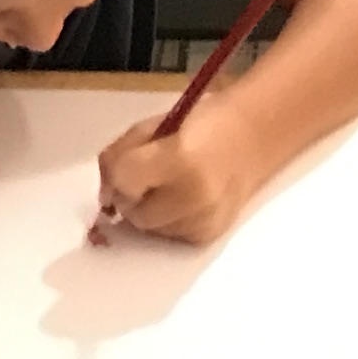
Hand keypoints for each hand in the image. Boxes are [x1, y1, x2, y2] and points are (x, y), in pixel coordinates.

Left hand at [95, 100, 259, 244]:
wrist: (252, 139)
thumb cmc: (198, 123)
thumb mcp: (153, 125)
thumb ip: (121, 155)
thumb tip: (105, 193)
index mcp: (180, 159)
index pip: (125, 181)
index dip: (115, 175)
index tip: (120, 166)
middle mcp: (195, 198)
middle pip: (135, 214)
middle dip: (129, 197)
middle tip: (142, 176)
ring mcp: (205, 221)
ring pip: (150, 228)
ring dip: (146, 209)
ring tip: (165, 184)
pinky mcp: (210, 236)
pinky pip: (169, 235)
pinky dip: (165, 219)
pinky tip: (180, 197)